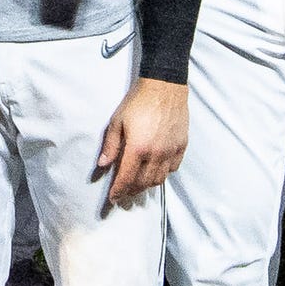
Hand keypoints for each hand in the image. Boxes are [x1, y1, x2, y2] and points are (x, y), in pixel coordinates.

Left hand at [95, 79, 188, 208]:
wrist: (165, 86)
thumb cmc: (138, 101)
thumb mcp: (117, 121)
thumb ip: (111, 145)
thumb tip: (103, 164)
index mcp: (138, 148)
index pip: (126, 178)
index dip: (118, 191)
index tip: (113, 199)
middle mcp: (156, 154)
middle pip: (144, 183)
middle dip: (132, 191)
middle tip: (124, 192)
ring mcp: (171, 151)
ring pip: (160, 178)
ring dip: (147, 185)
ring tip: (138, 184)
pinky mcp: (181, 146)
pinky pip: (173, 168)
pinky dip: (163, 173)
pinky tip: (156, 170)